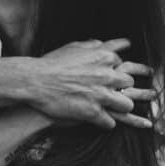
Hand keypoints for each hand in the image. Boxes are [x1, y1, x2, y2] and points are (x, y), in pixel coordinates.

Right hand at [33, 39, 154, 129]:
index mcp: (104, 57)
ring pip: (126, 105)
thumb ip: (91, 45)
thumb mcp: (73, 47)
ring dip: (120, 107)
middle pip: (129, 83)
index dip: (116, 71)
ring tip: (113, 109)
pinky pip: (110, 122)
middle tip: (113, 92)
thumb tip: (100, 43)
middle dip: (122, 88)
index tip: (113, 76)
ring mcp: (102, 95)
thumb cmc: (51, 64)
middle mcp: (107, 75)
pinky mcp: (93, 113)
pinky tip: (100, 121)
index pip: (123, 64)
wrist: (35, 81)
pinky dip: (105, 122)